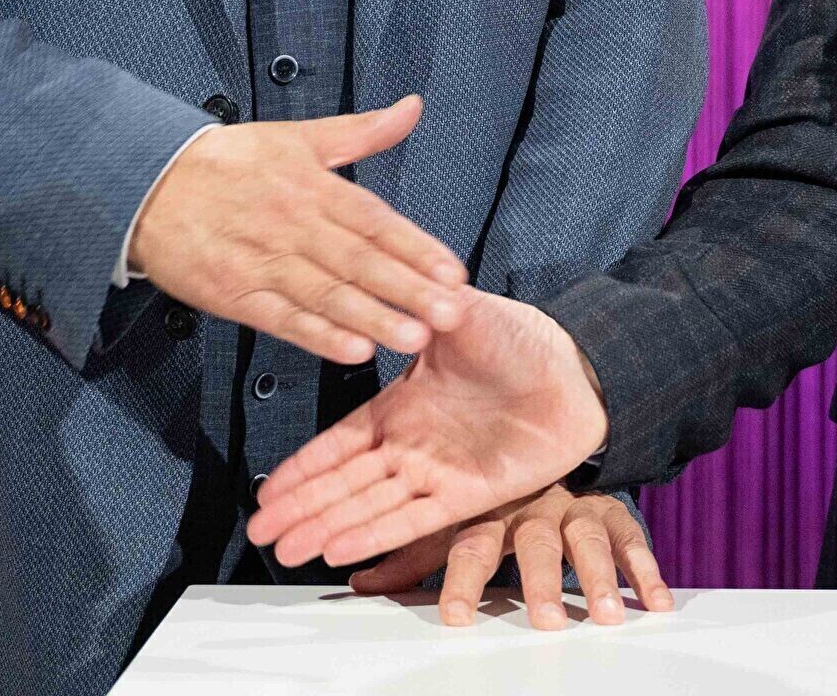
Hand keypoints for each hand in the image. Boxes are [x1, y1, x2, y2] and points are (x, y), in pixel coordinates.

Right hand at [127, 95, 467, 364]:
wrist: (149, 183)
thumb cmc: (227, 162)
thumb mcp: (297, 137)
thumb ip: (361, 131)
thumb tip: (410, 109)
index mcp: (312, 186)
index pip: (375, 220)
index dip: (417, 247)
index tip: (452, 271)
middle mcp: (294, 225)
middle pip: (359, 261)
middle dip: (409, 289)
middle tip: (449, 312)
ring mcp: (264, 262)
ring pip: (327, 294)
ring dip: (373, 318)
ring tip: (412, 336)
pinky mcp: (236, 295)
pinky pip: (283, 319)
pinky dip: (318, 336)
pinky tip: (352, 348)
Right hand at [246, 286, 609, 568]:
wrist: (578, 373)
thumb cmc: (522, 341)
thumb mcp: (461, 314)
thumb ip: (418, 309)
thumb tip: (382, 284)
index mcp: (402, 404)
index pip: (338, 442)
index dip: (302, 468)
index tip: (265, 490)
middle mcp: (412, 444)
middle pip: (343, 483)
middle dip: (299, 508)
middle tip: (258, 533)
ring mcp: (438, 472)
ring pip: (369, 506)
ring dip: (327, 527)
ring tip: (285, 550)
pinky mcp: (470, 495)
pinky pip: (414, 518)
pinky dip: (376, 534)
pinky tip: (340, 549)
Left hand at [347, 488, 673, 627]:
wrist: (547, 444)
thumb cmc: (495, 504)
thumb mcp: (455, 524)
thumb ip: (413, 556)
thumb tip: (360, 583)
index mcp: (488, 509)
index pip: (472, 545)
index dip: (463, 582)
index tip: (457, 619)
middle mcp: (532, 505)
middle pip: (535, 543)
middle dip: (541, 583)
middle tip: (546, 620)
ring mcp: (574, 507)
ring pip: (585, 537)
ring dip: (597, 577)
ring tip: (603, 613)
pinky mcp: (610, 512)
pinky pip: (631, 535)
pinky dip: (645, 568)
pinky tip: (654, 600)